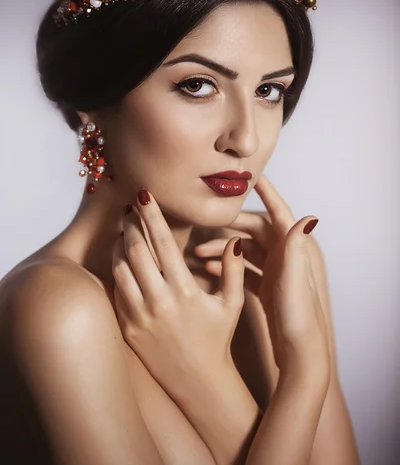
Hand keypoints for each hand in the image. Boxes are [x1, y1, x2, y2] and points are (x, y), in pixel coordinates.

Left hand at [111, 191, 244, 394]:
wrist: (198, 380)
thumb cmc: (217, 338)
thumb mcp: (232, 303)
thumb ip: (234, 270)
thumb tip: (236, 241)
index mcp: (185, 291)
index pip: (163, 243)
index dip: (152, 215)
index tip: (144, 195)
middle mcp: (159, 302)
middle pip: (136, 250)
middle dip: (131, 223)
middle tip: (130, 207)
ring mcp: (140, 316)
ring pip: (120, 268)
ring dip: (120, 245)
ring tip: (125, 230)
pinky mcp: (128, 327)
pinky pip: (117, 290)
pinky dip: (117, 270)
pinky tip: (122, 258)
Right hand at [194, 173, 329, 381]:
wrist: (299, 354)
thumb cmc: (298, 317)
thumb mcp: (293, 279)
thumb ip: (296, 247)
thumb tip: (309, 216)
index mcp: (293, 249)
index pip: (278, 212)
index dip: (266, 192)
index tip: (252, 176)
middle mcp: (286, 256)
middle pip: (253, 231)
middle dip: (228, 228)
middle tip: (203, 227)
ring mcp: (276, 272)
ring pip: (244, 251)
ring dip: (223, 250)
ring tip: (197, 255)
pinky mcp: (267, 288)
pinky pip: (243, 270)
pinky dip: (227, 268)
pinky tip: (208, 272)